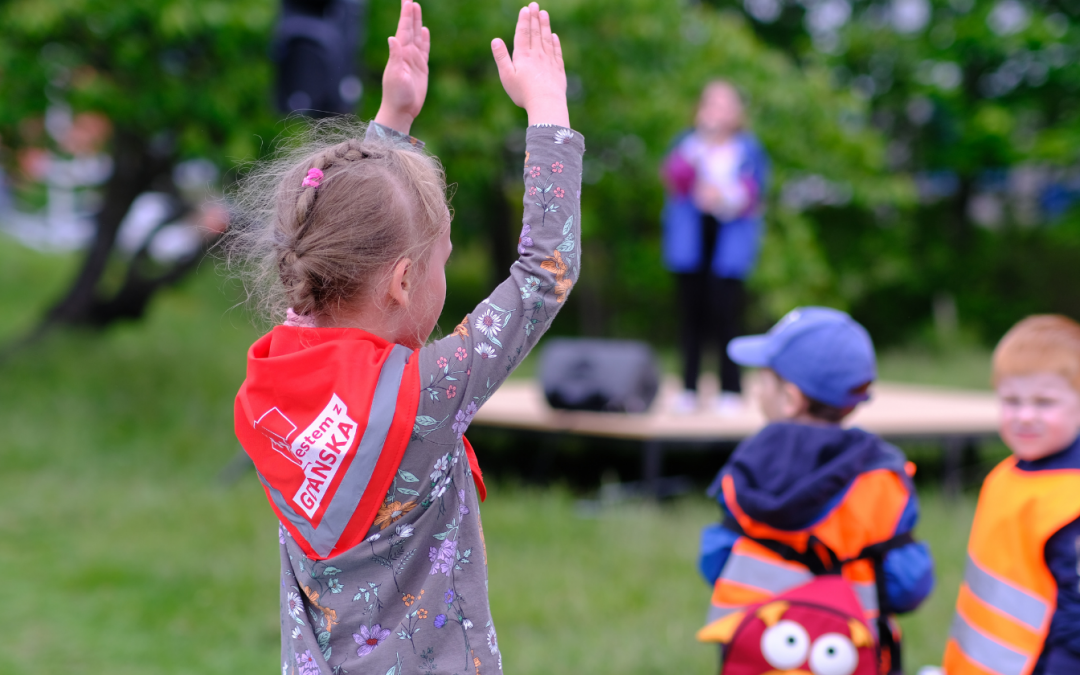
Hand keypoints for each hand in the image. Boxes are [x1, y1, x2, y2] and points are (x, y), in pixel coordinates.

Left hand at [374, 0, 429, 134]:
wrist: (401, 110)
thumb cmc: (396, 95)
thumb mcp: (395, 75)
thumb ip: (395, 56)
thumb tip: (392, 38)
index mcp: (400, 53)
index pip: (403, 29)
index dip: (406, 15)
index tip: (407, 0)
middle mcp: (406, 54)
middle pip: (409, 29)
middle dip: (410, 14)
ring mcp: (413, 60)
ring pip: (416, 36)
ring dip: (416, 22)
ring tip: (416, 9)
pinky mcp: (421, 68)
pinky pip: (424, 49)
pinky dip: (424, 39)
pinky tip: (424, 31)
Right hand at [491, 3, 569, 127]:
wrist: (546, 104)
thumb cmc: (523, 93)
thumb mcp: (506, 76)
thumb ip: (501, 57)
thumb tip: (495, 40)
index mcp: (523, 56)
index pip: (523, 34)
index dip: (523, 21)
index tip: (525, 9)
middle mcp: (537, 55)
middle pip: (535, 33)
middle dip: (534, 18)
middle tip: (535, 5)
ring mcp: (549, 61)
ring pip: (547, 40)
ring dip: (545, 26)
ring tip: (544, 14)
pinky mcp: (558, 70)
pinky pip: (556, 53)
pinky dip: (555, 43)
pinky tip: (554, 37)